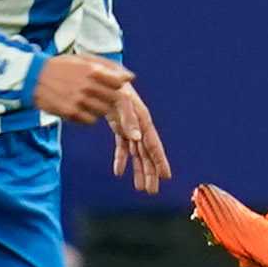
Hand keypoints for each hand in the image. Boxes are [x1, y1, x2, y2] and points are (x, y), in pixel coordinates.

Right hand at [32, 52, 132, 123]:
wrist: (33, 78)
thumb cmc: (62, 66)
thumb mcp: (83, 60)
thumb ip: (108, 68)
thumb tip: (130, 77)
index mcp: (91, 70)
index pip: (118, 83)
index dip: (118, 87)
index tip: (115, 88)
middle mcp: (87, 86)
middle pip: (113, 100)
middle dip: (111, 99)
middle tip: (101, 96)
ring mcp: (79, 101)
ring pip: (103, 112)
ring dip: (100, 108)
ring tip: (88, 100)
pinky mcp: (70, 113)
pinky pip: (91, 120)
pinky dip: (89, 116)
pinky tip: (79, 107)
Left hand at [107, 81, 169, 195]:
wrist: (101, 76)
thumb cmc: (113, 86)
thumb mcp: (120, 100)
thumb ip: (129, 119)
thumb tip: (137, 139)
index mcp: (143, 120)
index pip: (153, 144)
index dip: (160, 161)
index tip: (166, 176)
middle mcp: (139, 126)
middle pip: (147, 154)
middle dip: (151, 173)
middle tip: (152, 191)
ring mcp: (130, 127)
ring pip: (136, 153)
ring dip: (139, 170)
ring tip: (141, 188)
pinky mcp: (119, 127)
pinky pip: (122, 147)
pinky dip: (120, 159)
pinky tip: (118, 172)